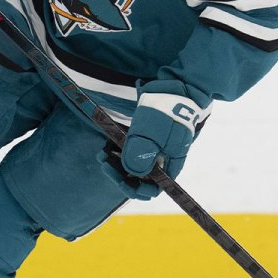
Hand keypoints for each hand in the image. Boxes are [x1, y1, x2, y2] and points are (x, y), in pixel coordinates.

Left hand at [99, 80, 205, 199]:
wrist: (176, 88)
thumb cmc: (168, 113)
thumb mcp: (154, 134)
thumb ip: (142, 154)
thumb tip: (131, 173)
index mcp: (169, 165)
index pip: (153, 189)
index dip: (136, 189)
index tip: (120, 179)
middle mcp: (161, 160)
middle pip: (139, 178)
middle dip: (120, 174)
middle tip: (104, 163)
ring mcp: (153, 148)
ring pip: (133, 164)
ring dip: (116, 162)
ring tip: (101, 153)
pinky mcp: (145, 137)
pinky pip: (131, 150)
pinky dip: (118, 150)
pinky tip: (107, 144)